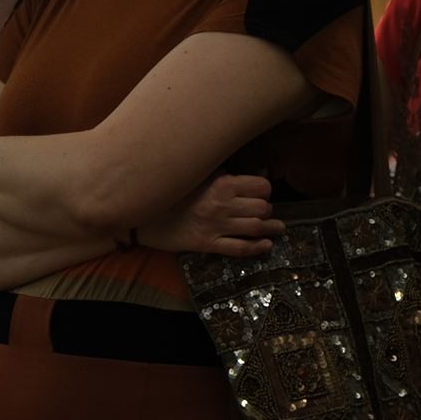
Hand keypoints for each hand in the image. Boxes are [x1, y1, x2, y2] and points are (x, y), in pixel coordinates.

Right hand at [138, 173, 281, 256]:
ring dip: (270, 228)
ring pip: (255, 228)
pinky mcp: (207, 244)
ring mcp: (215, 226)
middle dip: (267, 209)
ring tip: (278, 228)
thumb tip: (262, 170)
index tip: (262, 193)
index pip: (261, 186)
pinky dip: (257, 247)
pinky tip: (265, 245)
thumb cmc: (171, 192)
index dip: (265, 190)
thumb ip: (228, 172)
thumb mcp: (199, 175)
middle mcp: (221, 204)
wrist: (142, 215)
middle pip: (262, 208)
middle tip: (265, 211)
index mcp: (221, 182)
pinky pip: (240, 248)